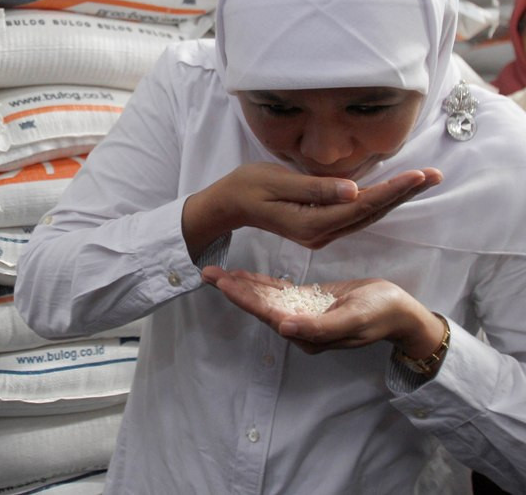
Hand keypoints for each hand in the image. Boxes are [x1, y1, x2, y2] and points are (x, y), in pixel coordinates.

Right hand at [182, 163, 441, 256]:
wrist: (228, 205)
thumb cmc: (247, 187)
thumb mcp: (277, 182)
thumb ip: (315, 187)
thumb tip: (353, 190)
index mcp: (311, 223)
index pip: (360, 206)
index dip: (391, 190)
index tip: (418, 174)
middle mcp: (320, 234)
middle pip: (370, 212)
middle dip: (403, 193)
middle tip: (436, 175)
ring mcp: (320, 234)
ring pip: (366, 215)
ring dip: (395, 198)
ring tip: (423, 180)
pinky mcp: (319, 228)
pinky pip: (355, 215)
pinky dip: (377, 202)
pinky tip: (393, 191)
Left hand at [200, 267, 446, 362]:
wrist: (399, 311)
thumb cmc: (380, 314)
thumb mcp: (353, 319)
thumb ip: (319, 327)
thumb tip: (283, 327)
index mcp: (307, 334)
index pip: (267, 314)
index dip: (244, 299)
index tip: (222, 283)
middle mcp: (299, 327)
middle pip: (259, 306)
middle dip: (233, 290)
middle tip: (207, 272)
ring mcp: (302, 313)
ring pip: (265, 298)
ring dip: (241, 285)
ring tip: (215, 272)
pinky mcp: (308, 301)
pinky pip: (279, 292)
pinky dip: (260, 283)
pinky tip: (242, 275)